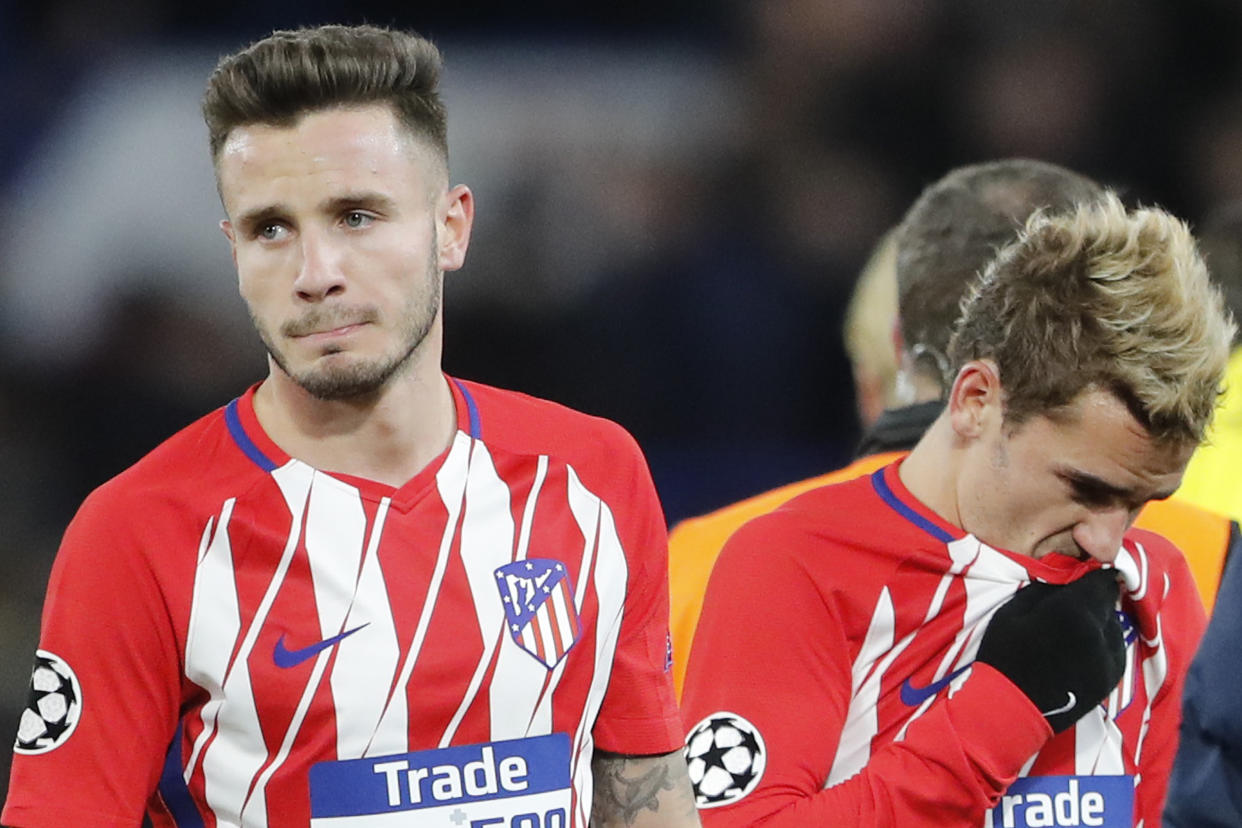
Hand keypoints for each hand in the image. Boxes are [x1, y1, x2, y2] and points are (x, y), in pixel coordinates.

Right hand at [976, 569, 1125, 732]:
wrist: (1011, 708)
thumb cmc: (1005, 655)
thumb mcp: (1013, 611)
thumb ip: (1045, 590)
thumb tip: (1064, 577)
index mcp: (1074, 610)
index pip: (1101, 581)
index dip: (1094, 575)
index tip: (1086, 574)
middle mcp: (1099, 633)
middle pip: (1108, 603)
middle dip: (1092, 600)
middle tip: (1071, 605)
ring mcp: (1109, 659)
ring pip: (1113, 627)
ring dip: (1098, 623)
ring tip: (1074, 631)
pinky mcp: (1111, 679)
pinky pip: (1114, 651)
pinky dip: (1101, 645)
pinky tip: (1080, 651)